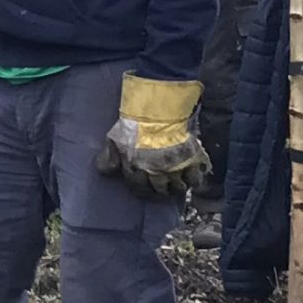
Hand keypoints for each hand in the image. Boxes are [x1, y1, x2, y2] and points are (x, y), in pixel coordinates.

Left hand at [95, 73, 208, 199]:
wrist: (159, 111)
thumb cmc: (134, 124)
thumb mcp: (114, 140)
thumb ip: (108, 157)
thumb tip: (106, 171)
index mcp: (137, 170)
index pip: (140, 189)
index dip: (143, 189)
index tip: (146, 187)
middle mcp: (157, 174)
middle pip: (161, 191)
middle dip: (161, 191)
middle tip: (164, 187)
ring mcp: (176, 169)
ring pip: (180, 188)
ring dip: (178, 188)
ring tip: (179, 184)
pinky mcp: (193, 161)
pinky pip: (196, 178)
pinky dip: (195, 179)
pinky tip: (193, 176)